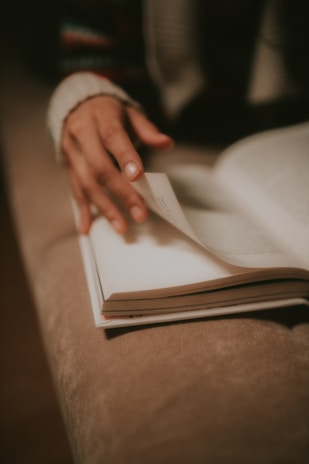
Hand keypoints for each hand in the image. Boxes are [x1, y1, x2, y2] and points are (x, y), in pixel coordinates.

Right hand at [61, 95, 172, 233]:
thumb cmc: (109, 113)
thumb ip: (147, 130)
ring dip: (104, 207)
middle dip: (121, 193)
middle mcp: (82, 134)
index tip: (138, 177)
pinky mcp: (68, 166)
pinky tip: (87, 228)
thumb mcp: (130, 113)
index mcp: (101, 116)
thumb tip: (166, 143)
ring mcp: (72, 151)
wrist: (76, 106)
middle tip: (139, 214)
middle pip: (99, 167)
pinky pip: (75, 190)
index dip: (125, 157)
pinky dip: (83, 210)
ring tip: (120, 226)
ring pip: (86, 183)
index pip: (113, 137)